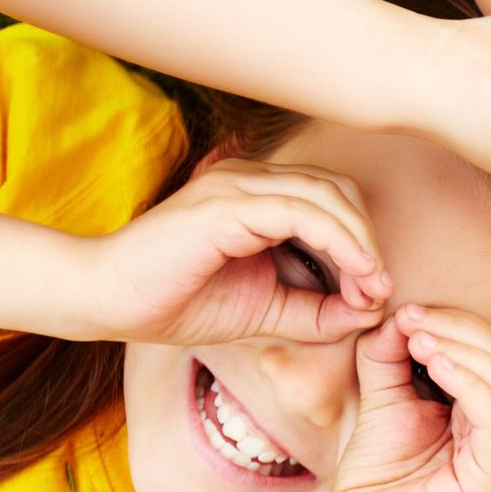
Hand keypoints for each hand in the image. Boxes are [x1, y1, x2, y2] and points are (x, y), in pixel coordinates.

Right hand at [81, 160, 390, 344]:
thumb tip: (371, 312)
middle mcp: (251, 179)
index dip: (364, 244)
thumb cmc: (178, 303)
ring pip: (327, 196)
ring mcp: (238, 185)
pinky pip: (301, 212)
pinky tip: (355, 274)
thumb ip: (317, 312)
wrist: (110, 303)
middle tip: (380, 289)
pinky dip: (339, 242)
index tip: (376, 293)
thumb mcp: (267, 311)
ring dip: (361, 243)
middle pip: (339, 192)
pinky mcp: (227, 203)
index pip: (333, 202)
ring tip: (374, 285)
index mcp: (258, 196)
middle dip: (369, 241)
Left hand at [321, 307, 490, 491]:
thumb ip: (389, 358)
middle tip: (413, 317)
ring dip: (464, 350)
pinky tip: (435, 363)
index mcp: (490, 419)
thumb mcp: (382, 402)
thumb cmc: (376, 480)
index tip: (408, 311)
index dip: (457, 324)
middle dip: (461, 330)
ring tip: (420, 338)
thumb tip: (397, 315)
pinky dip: (469, 383)